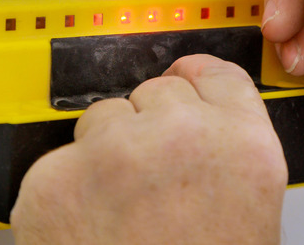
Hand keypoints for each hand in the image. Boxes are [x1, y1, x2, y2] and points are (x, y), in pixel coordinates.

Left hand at [10, 54, 286, 244]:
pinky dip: (65, 190)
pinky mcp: (52, 179)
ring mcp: (113, 154)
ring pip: (101, 119)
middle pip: (155, 93)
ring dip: (105, 156)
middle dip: (149, 130)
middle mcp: (179, 136)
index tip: (181, 80)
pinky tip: (88, 230)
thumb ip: (230, 152)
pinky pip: (58, 161)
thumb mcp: (251, 212)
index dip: (194, 80)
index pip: (214, 74)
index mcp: (242, 146)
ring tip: (120, 215)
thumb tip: (202, 121)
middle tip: (151, 185)